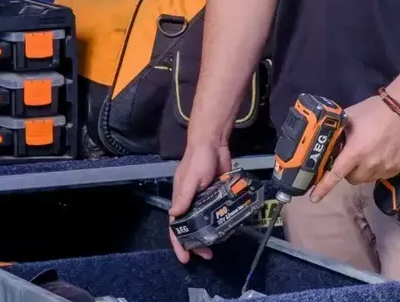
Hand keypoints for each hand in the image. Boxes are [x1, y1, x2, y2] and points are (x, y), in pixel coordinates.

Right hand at [168, 137, 231, 261]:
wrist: (215, 142)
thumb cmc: (199, 159)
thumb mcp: (191, 178)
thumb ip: (184, 196)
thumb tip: (174, 215)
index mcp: (180, 197)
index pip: (176, 225)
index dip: (178, 242)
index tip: (185, 258)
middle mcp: (190, 200)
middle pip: (191, 226)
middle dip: (195, 243)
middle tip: (206, 255)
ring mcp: (204, 197)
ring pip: (204, 221)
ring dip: (208, 234)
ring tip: (216, 246)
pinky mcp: (217, 193)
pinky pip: (216, 211)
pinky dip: (218, 221)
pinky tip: (225, 229)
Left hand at [311, 96, 399, 202]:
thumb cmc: (375, 110)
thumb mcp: (351, 116)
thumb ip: (340, 131)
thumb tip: (330, 139)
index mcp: (355, 151)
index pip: (336, 174)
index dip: (324, 187)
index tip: (314, 198)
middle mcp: (369, 164)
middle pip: (351, 179)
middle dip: (347, 171)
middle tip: (351, 156)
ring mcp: (385, 168)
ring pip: (366, 178)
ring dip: (363, 170)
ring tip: (368, 152)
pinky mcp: (396, 169)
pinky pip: (380, 175)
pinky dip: (377, 169)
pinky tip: (381, 153)